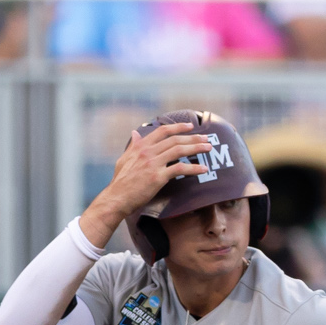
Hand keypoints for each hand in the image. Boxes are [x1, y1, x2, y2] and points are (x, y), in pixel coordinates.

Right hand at [82, 123, 215, 240]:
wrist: (117, 198)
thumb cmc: (120, 181)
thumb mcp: (124, 159)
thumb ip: (133, 145)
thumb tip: (135, 132)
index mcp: (140, 146)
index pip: (162, 131)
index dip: (178, 127)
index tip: (190, 126)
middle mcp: (148, 152)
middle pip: (175, 140)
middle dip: (193, 138)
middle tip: (206, 139)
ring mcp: (153, 163)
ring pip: (179, 150)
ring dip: (196, 148)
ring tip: (208, 148)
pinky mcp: (158, 176)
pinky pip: (180, 169)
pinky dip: (193, 168)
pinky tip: (203, 169)